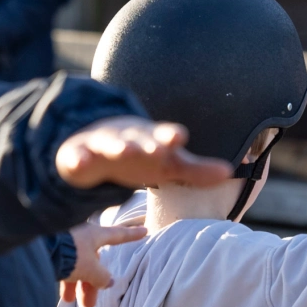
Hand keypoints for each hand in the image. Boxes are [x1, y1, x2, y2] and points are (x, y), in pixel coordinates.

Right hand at [56, 117, 229, 190]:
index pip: (164, 138)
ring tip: (123, 150)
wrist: (98, 145)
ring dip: (117, 146)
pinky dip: (78, 158)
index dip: (171, 136)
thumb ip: (197, 171)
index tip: (180, 135)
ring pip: (109, 144)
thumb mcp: (169, 166)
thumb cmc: (142, 157)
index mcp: (152, 141)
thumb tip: (229, 171)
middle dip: (147, 142)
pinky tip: (79, 162)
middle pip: (139, 139)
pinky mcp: (79, 154)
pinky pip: (77, 156)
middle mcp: (129, 138)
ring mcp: (103, 144)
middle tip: (157, 147)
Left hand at [57, 219, 146, 306]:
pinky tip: (63, 295)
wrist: (39, 248)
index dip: (131, 235)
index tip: (144, 231)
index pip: (118, 235)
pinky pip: (64, 265)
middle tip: (90, 304)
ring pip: (78, 265)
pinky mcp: (53, 248)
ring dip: (77, 285)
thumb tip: (109, 281)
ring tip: (72, 302)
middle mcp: (82, 235)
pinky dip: (66, 279)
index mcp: (95, 234)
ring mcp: (67, 241)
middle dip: (92, 283)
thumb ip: (102, 276)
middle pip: (94, 260)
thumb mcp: (91, 269)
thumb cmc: (70, 254)